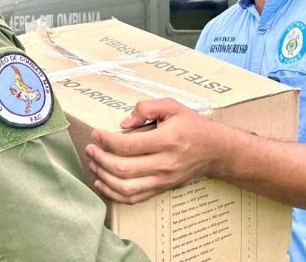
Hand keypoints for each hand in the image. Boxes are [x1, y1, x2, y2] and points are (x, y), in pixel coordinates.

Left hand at [85, 98, 228, 204]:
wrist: (215, 150)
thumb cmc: (192, 126)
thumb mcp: (173, 106)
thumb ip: (146, 108)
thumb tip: (123, 124)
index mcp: (167, 140)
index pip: (128, 145)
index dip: (106, 140)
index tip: (95, 134)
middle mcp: (165, 163)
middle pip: (123, 168)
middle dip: (100, 159)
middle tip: (90, 149)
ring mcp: (163, 180)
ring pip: (125, 187)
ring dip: (103, 177)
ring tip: (93, 164)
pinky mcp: (161, 189)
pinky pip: (134, 198)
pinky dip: (113, 194)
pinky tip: (102, 183)